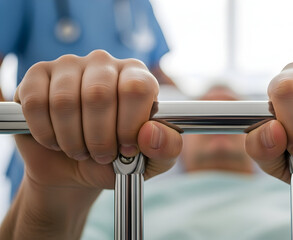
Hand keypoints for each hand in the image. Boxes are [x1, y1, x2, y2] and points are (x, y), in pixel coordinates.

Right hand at [14, 50, 181, 189]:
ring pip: (65, 101)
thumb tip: (150, 133)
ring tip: (80, 149)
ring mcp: (69, 66)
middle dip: (99, 137)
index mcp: (138, 77)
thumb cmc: (118, 160)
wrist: (77, 169)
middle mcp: (104, 64)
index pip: (137, 88)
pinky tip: (56, 140)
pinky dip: (46, 133)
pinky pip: (36, 103)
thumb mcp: (152, 161)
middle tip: (101, 154)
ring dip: (72, 139)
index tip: (126, 148)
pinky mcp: (37, 76)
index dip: (129, 125)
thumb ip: (167, 149)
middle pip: (99, 94)